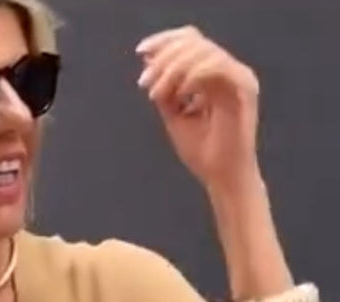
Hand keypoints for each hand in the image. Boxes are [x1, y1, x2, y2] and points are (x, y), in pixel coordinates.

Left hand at [138, 27, 259, 196]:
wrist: (221, 177)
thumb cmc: (202, 151)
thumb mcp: (174, 114)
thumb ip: (164, 88)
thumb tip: (148, 59)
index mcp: (212, 74)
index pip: (190, 41)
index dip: (165, 42)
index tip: (140, 52)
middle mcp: (227, 71)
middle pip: (194, 43)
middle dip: (164, 60)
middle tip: (145, 82)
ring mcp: (237, 77)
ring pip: (204, 51)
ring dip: (174, 69)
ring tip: (158, 93)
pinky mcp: (244, 86)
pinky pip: (217, 66)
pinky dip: (194, 75)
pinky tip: (181, 94)